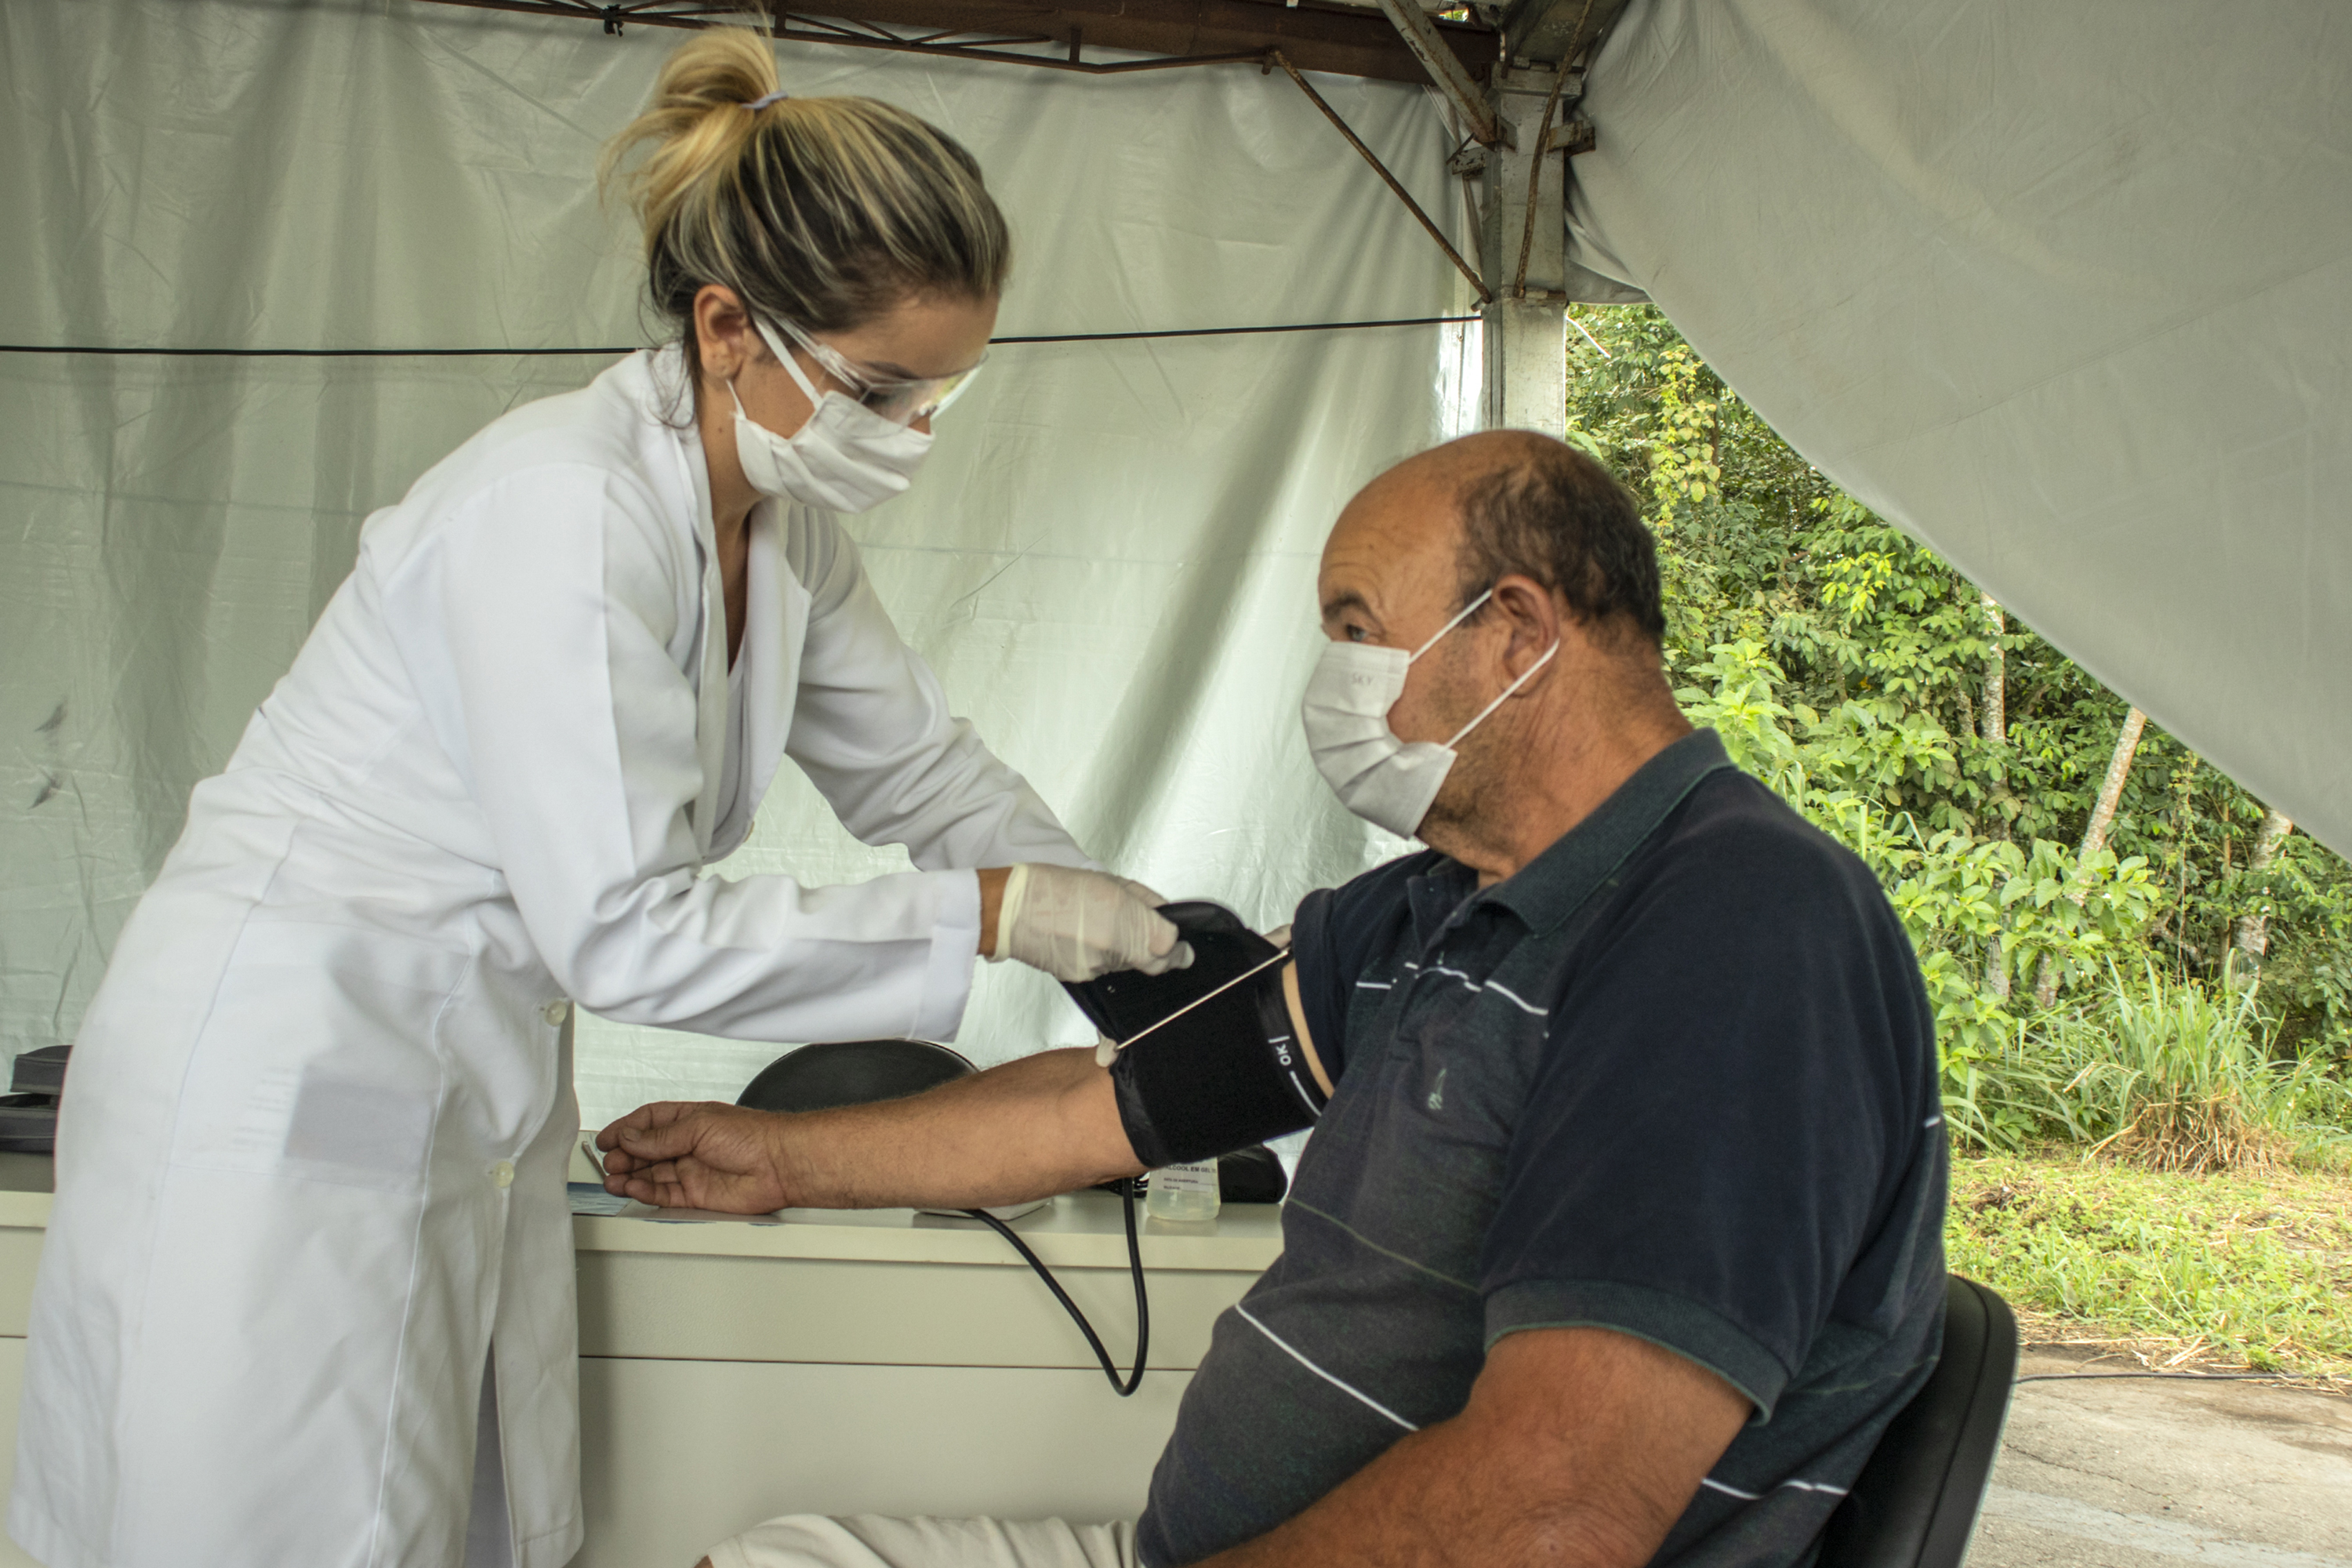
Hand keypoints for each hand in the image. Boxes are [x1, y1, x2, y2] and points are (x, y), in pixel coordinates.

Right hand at [597, 1101, 791, 1212]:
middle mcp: (688, 1145)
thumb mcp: (699, 1125)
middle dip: (625, 1156)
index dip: (625, 1129)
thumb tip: (629, 1136)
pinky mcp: (696, 1195)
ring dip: (630, 1176)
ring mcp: (691, 1170)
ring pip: (651, 1174)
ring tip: (614, 1179)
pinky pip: (664, 1194)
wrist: (779, 1164)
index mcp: (689, 1120)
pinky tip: (633, 1188)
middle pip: (646, 1151)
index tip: (606, 1138)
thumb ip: (661, 1136)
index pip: (649, 1122)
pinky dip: (646, 1192)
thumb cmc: (752, 1135)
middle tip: (610, 1162)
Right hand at [990, 864, 1193, 981]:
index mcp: (1124, 919)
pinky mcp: (1080, 978)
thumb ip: (1143, 899)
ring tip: (1105, 928)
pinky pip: (1105, 971)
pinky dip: (1104, 958)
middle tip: (1159, 943)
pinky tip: (1087, 939)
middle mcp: (1114, 949)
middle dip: (1159, 954)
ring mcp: (1096, 968)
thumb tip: (1163, 913)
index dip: (1179, 947)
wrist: (1010, 910)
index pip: (1169, 944)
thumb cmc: (1052, 887)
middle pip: (1153, 962)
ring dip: (1127, 953)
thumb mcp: (1108, 881)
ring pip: (1128, 967)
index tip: (1183, 947)